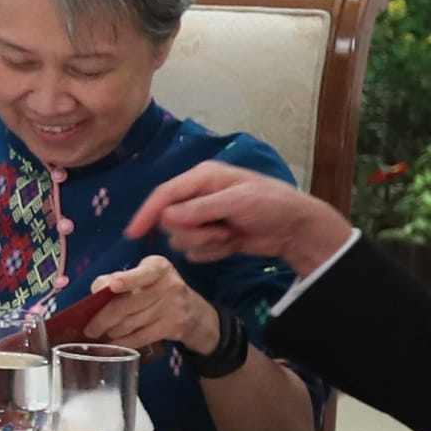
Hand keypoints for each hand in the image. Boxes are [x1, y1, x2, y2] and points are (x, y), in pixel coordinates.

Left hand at [72, 253, 218, 358]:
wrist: (194, 311)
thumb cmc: (156, 290)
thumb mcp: (141, 277)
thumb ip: (117, 279)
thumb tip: (96, 291)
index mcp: (158, 267)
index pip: (142, 273)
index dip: (128, 280)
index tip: (112, 286)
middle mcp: (169, 284)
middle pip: (127, 304)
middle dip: (103, 318)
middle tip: (89, 329)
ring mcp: (174, 306)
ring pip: (132, 323)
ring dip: (111, 331)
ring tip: (99, 334)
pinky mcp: (174, 326)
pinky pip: (142, 336)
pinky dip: (124, 342)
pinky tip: (112, 344)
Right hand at [128, 159, 352, 272]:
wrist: (297, 229)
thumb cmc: (272, 205)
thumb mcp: (238, 202)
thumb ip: (200, 208)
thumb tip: (166, 217)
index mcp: (201, 177)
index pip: (163, 195)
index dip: (146, 213)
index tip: (133, 234)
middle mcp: (197, 196)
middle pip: (169, 221)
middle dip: (194, 232)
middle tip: (220, 231)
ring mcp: (203, 218)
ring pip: (180, 238)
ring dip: (206, 243)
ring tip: (231, 236)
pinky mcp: (211, 237)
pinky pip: (194, 251)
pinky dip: (213, 252)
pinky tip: (232, 244)